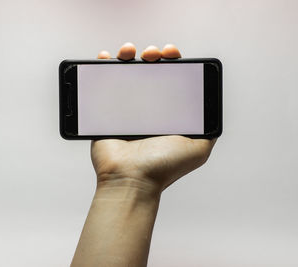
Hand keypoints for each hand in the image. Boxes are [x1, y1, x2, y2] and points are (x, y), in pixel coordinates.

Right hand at [92, 43, 216, 195]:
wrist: (131, 178)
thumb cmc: (163, 166)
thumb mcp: (199, 148)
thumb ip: (208, 130)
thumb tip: (212, 112)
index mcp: (166, 112)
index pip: (171, 79)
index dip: (173, 62)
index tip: (171, 54)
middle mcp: (147, 109)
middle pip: (149, 72)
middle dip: (152, 56)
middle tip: (151, 54)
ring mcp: (125, 109)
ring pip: (126, 74)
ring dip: (128, 57)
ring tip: (129, 52)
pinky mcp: (104, 111)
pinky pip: (103, 84)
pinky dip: (102, 67)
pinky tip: (106, 57)